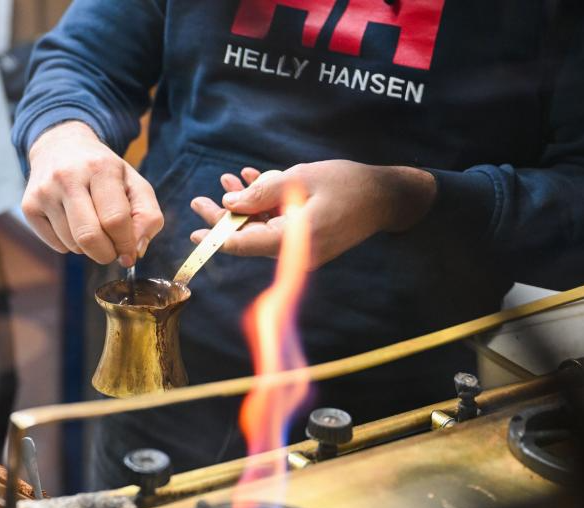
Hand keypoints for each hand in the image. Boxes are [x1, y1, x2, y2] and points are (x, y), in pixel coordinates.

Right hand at [22, 121, 163, 265]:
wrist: (60, 146)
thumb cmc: (103, 171)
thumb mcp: (134, 182)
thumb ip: (147, 216)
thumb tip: (136, 250)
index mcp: (101, 167)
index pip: (115, 219)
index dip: (126, 244)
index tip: (129, 253)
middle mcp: (68, 177)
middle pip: (89, 237)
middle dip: (106, 254)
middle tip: (112, 252)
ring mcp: (44, 191)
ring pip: (72, 245)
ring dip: (88, 248)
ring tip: (91, 226)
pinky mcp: (29, 206)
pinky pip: (56, 245)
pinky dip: (70, 244)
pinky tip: (72, 223)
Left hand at [189, 161, 435, 268]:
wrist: (389, 196)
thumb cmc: (350, 185)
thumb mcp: (302, 179)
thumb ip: (263, 192)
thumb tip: (229, 204)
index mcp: (292, 241)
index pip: (243, 246)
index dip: (215, 237)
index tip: (193, 232)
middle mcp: (294, 252)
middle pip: (249, 238)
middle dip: (224, 218)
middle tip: (199, 201)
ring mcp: (302, 248)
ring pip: (262, 228)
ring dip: (245, 206)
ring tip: (227, 181)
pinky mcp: (308, 239)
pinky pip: (279, 224)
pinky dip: (265, 205)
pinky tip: (252, 180)